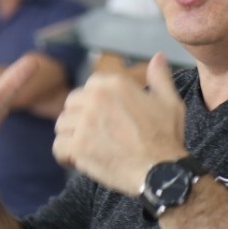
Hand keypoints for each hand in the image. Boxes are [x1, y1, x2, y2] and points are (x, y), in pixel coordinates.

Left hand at [53, 54, 186, 194]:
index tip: (103, 118)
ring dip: (71, 137)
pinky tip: (78, 160)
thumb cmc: (166, 137)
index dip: (92, 103)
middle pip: (71, 104)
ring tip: (86, 148)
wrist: (162, 172)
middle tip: (94, 135)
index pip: (87, 87)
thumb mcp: (169, 101)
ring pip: (62, 125)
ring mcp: (85, 122)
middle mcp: (96, 98)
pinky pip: (58, 146)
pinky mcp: (78, 146)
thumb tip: (159, 56)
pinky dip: (65, 156)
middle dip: (79, 119)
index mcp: (115, 84)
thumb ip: (159, 77)